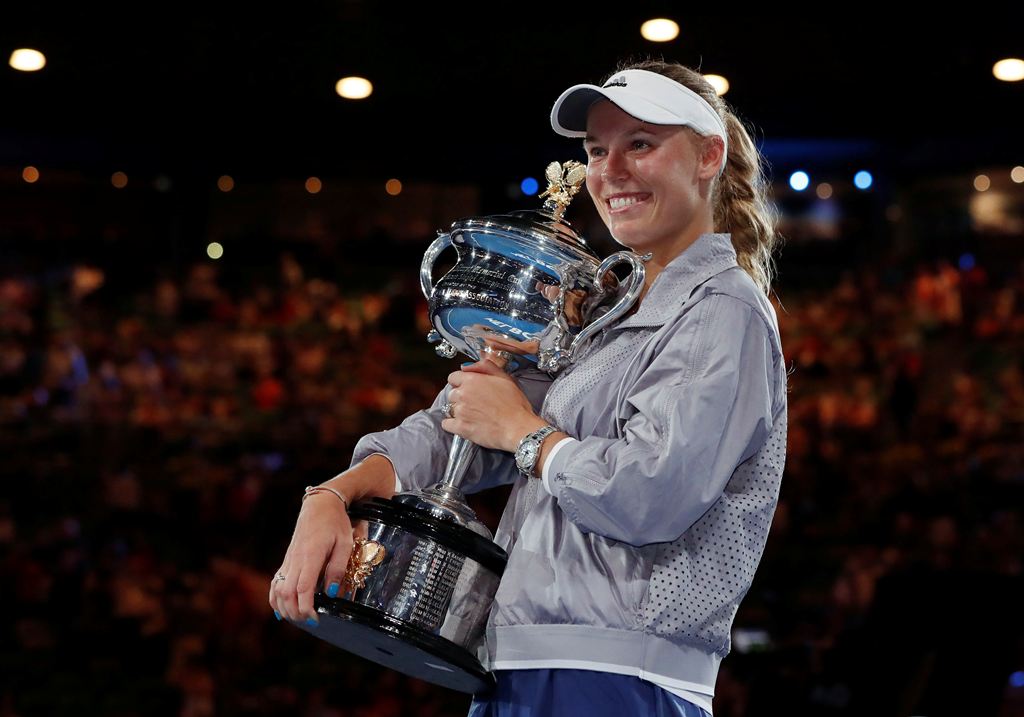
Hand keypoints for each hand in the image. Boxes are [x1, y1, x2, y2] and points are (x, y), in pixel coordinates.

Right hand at [269, 493, 362, 625]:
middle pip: (287, 593)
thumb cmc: (336, 523)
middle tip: (310, 622)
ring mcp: (289, 560)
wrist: (320, 505)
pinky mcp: (287, 560)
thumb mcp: (345, 543)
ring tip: (298, 619)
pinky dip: (275, 598)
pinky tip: (281, 610)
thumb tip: (332, 593)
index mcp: (311, 555)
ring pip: (278, 589)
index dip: (306, 607)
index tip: (315, 619)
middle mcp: (296, 559)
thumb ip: (337, 568)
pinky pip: (276, 582)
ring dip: (284, 608)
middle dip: (296, 612)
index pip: (303, 588)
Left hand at [442, 360, 547, 451]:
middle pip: (452, 393)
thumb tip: (467, 367)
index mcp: (472, 380)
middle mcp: (463, 394)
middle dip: (461, 397)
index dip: (461, 382)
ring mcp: (460, 412)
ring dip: (459, 411)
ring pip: (450, 408)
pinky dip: (453, 425)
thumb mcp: (505, 378)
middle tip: (475, 403)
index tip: (468, 387)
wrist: (518, 428)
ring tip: (474, 415)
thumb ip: (485, 367)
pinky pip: (446, 424)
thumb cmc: (515, 405)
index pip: (453, 377)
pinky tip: (464, 424)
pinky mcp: (460, 428)